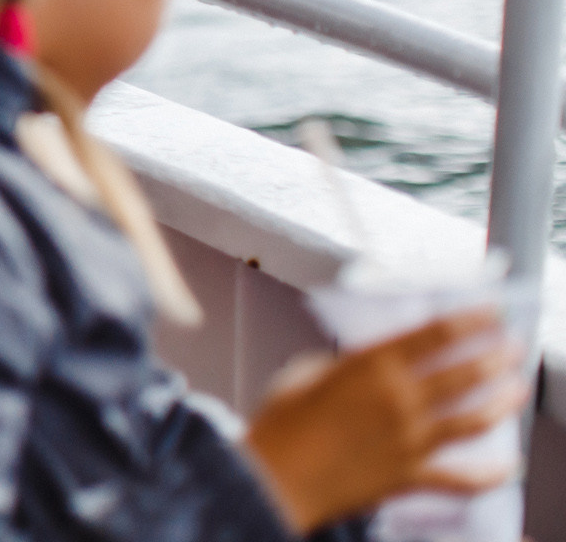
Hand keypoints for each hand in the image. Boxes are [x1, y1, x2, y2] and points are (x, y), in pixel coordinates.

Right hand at [243, 308, 527, 533]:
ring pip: (474, 418)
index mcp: (371, 365)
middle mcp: (399, 399)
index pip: (437, 334)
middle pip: (465, 372)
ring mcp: (410, 439)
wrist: (274, 477)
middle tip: (513, 347)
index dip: (471, 321)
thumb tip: (363, 365)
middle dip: (497, 356)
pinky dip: (490, 474)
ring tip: (518, 389)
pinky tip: (509, 466)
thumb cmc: (281, 423)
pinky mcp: (410, 475)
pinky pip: (462, 478)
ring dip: (503, 402)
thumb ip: (345, 365)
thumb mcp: (306, 372)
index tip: (492, 313)